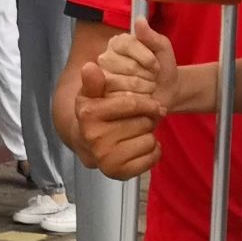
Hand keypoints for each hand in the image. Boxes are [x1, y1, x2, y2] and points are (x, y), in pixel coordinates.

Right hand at [73, 61, 165, 177]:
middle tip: (142, 121)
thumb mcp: (93, 94)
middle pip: (144, 123)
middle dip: (148, 120)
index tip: (153, 105)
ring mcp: (105, 158)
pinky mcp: (118, 173)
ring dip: (149, 135)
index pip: (132, 104)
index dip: (149, 104)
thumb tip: (90, 67)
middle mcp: (94, 138)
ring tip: (138, 133)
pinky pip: (152, 158)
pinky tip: (142, 146)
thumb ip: (94, 80)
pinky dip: (153, 151)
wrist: (87, 141)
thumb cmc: (96, 113)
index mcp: (89, 114)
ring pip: (149, 140)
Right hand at [95, 16, 178, 109]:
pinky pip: (123, 98)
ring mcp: (102, 78)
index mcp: (118, 42)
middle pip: (129, 66)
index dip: (148, 58)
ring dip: (145, 88)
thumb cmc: (163, 67)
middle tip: (151, 77)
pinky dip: (139, 100)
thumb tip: (140, 20)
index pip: (129, 43)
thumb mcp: (163, 48)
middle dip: (148, 75)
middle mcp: (105, 58)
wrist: (166, 91)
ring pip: (125, 83)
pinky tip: (142, 98)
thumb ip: (152, 36)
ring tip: (148, 87)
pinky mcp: (105, 97)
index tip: (156, 65)